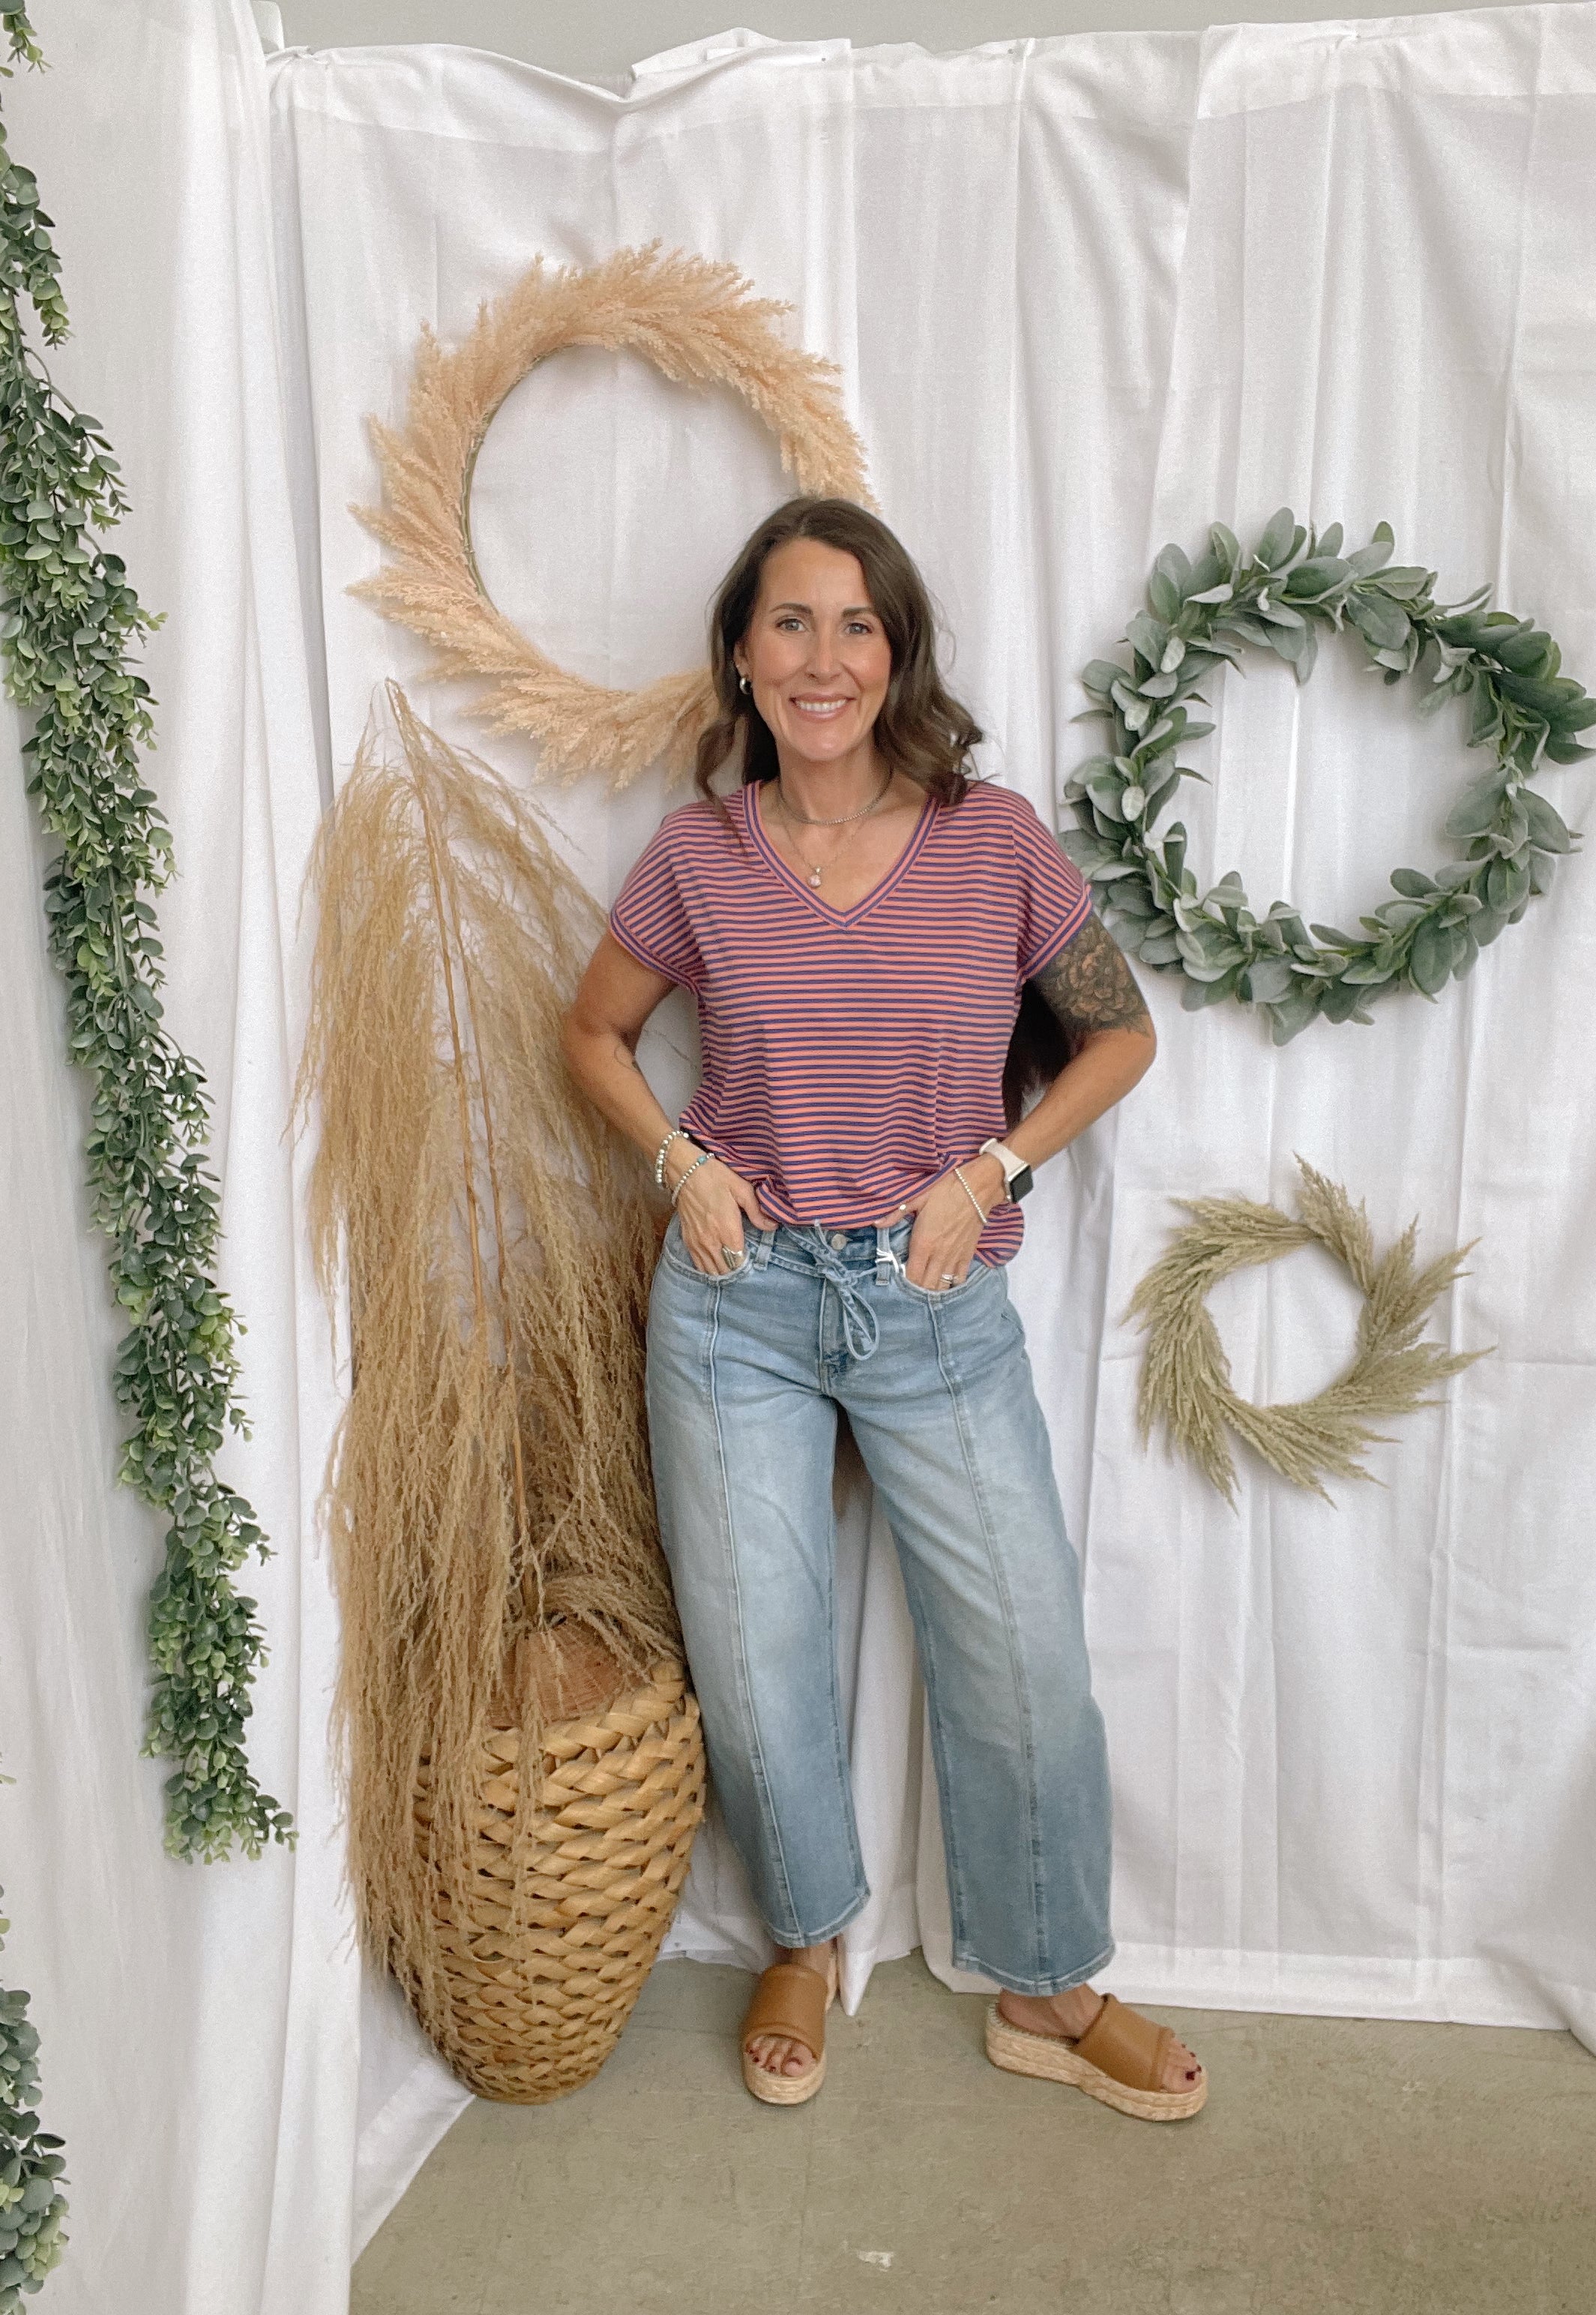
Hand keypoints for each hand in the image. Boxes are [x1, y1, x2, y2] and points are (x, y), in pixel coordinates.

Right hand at [669, 1147, 775, 1273]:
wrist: (685, 1171)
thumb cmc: (716, 1178)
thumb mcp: (742, 1189)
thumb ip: (757, 1211)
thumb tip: (772, 1227)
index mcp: (728, 1230)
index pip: (738, 1261)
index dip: (746, 1265)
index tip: (752, 1260)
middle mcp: (712, 1241)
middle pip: (725, 1270)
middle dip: (735, 1270)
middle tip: (743, 1264)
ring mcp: (697, 1242)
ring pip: (710, 1270)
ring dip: (721, 1271)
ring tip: (730, 1266)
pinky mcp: (687, 1240)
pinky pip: (697, 1264)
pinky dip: (707, 1267)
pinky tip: (715, 1264)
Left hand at [896, 1156, 1003, 1288]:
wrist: (978, 1187)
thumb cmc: (945, 1189)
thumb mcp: (917, 1197)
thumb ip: (896, 1213)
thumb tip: (875, 1223)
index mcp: (923, 1244)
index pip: (911, 1276)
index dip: (904, 1285)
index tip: (897, 1284)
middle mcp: (939, 1255)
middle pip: (927, 1286)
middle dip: (917, 1292)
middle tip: (909, 1291)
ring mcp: (955, 1257)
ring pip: (943, 1286)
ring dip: (933, 1290)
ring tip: (925, 1292)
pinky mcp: (968, 1255)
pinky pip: (959, 1278)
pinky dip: (951, 1284)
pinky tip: (945, 1283)